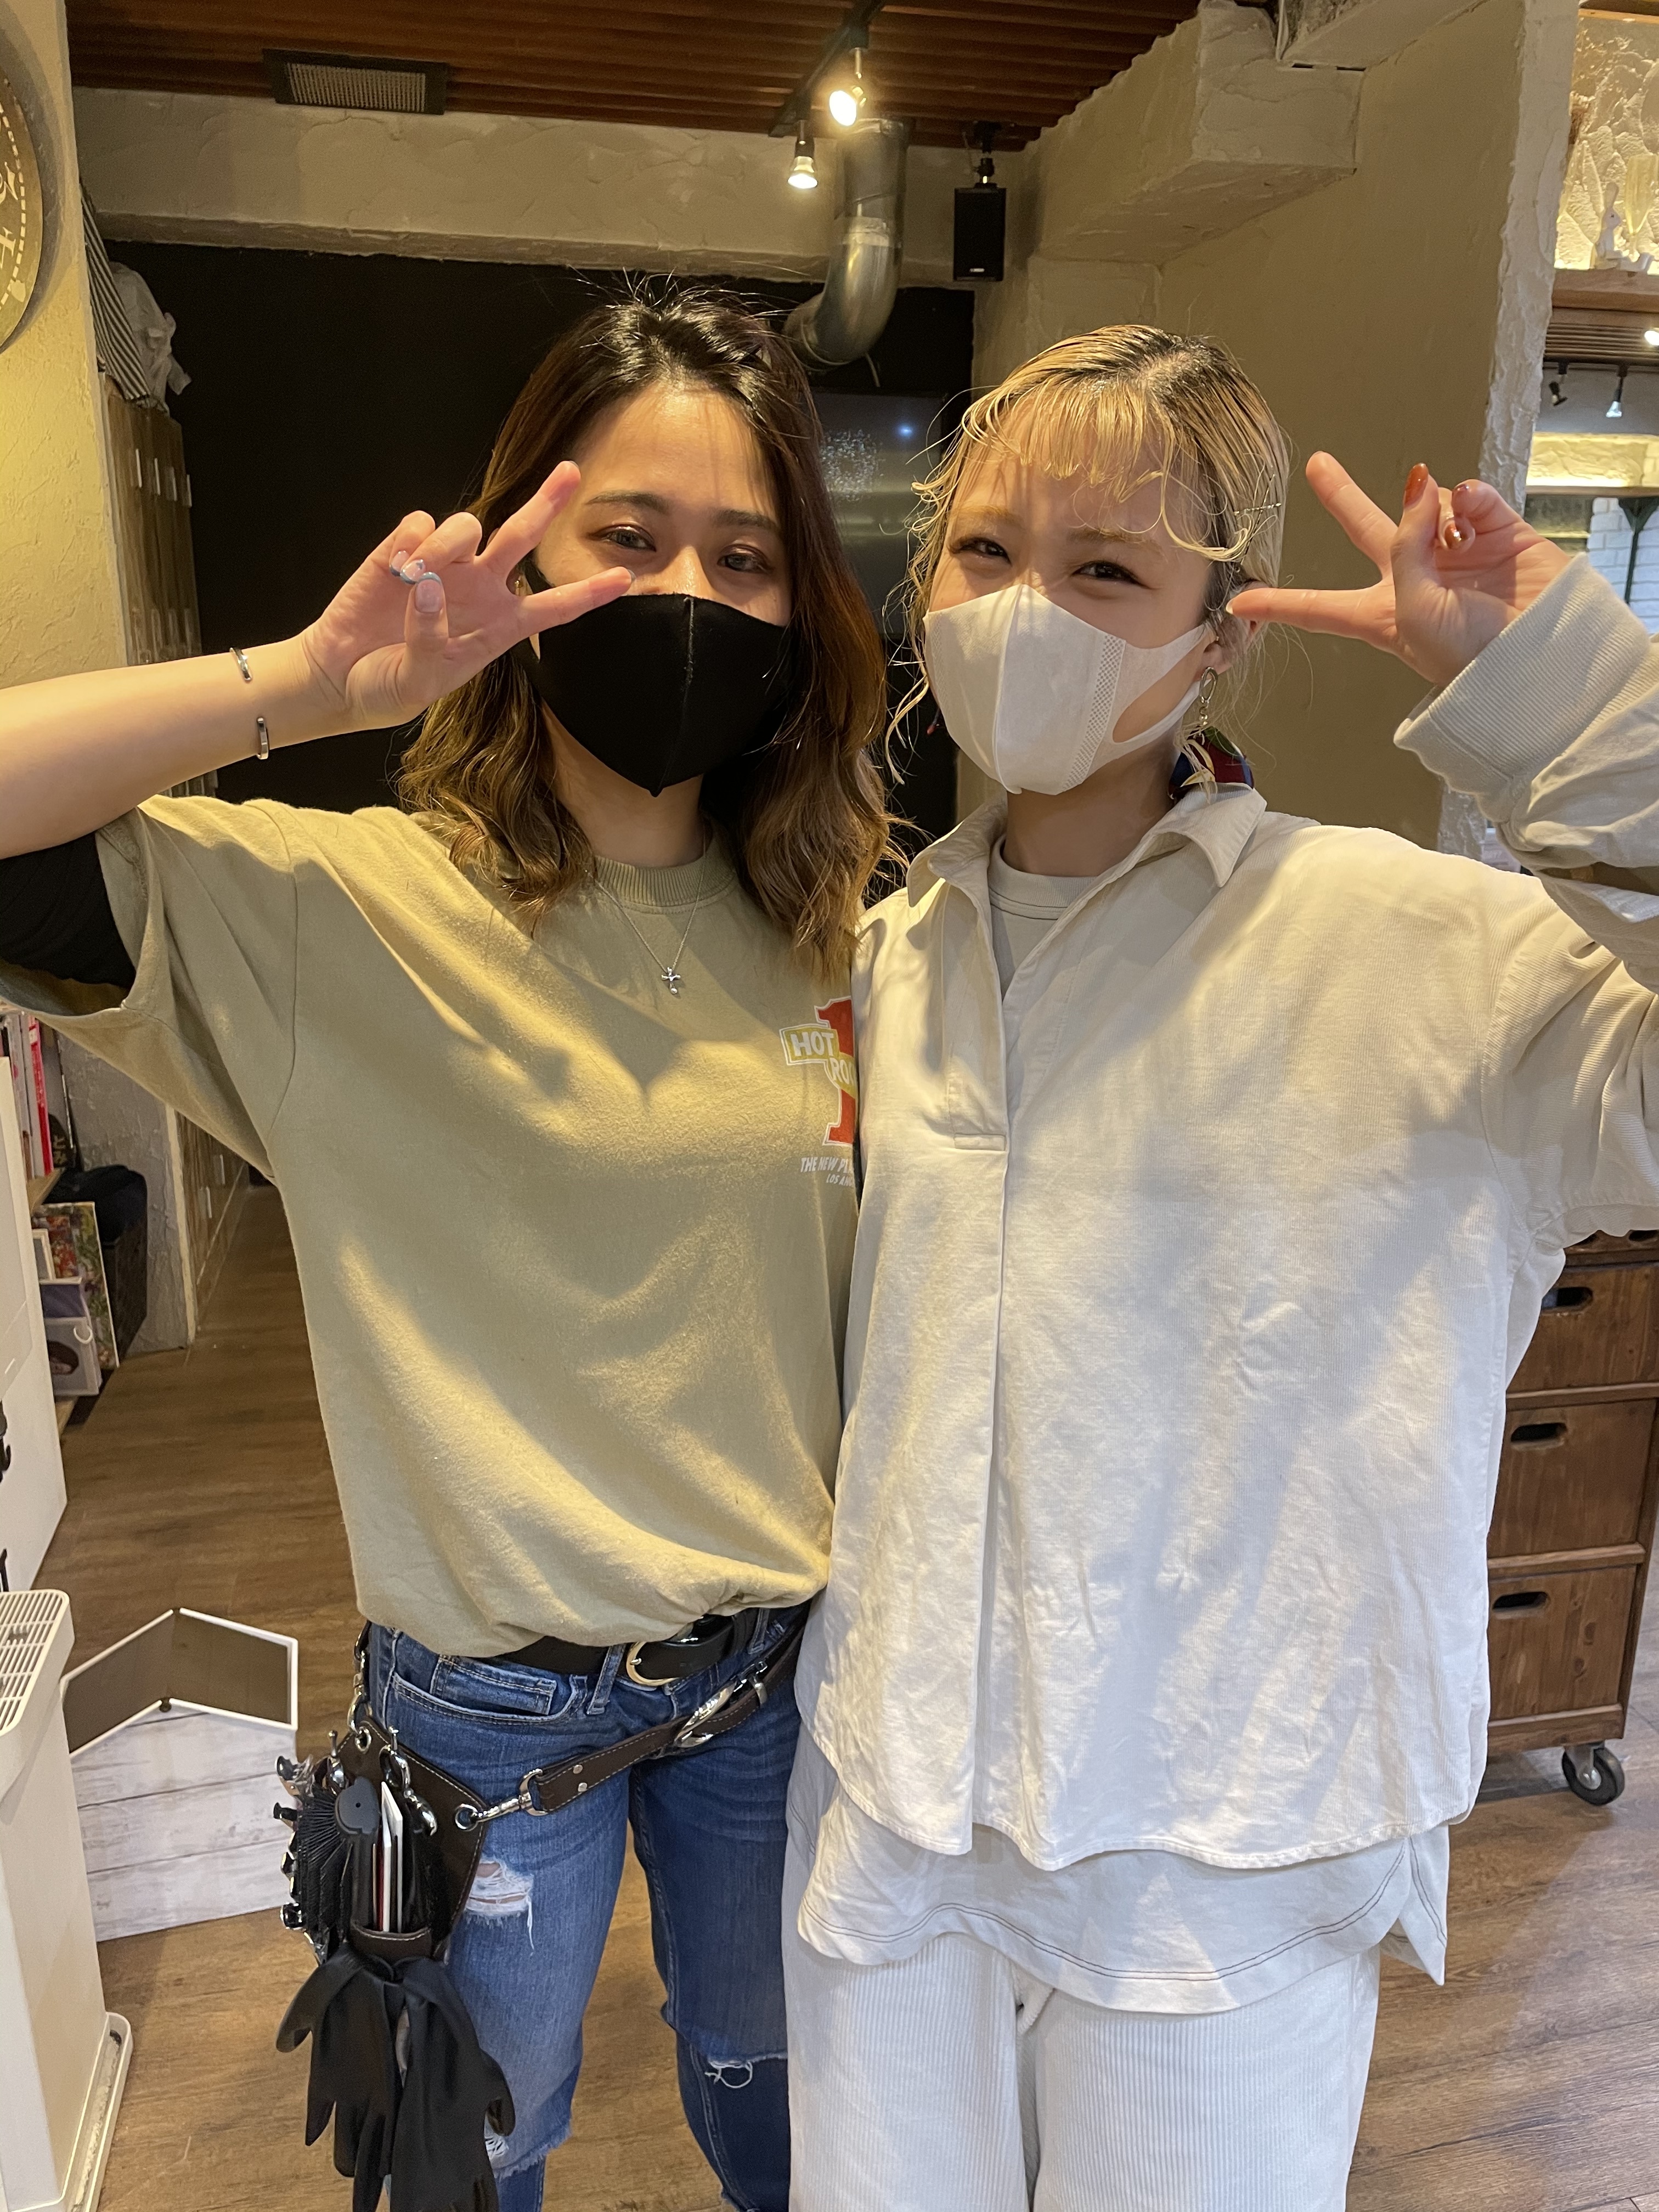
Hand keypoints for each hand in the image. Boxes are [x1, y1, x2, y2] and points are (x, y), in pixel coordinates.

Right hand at [297, 463, 630, 727]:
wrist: (338, 677)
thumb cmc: (388, 686)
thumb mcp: (418, 681)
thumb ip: (430, 638)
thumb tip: (428, 585)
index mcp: (498, 628)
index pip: (553, 609)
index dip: (588, 594)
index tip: (625, 580)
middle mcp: (479, 589)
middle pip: (521, 538)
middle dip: (547, 503)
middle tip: (571, 471)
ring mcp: (443, 565)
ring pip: (468, 525)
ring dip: (447, 544)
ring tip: (414, 575)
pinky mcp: (402, 548)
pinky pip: (421, 522)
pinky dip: (411, 539)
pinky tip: (394, 567)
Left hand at [1228, 453, 1570, 687]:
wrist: (1537, 657)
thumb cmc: (1465, 654)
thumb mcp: (1410, 607)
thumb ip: (1403, 542)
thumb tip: (1418, 481)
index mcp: (1380, 614)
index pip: (1317, 606)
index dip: (1279, 603)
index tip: (1239, 604)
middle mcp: (1412, 579)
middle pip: (1366, 529)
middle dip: (1342, 496)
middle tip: (1318, 465)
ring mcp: (1454, 553)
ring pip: (1425, 505)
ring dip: (1430, 510)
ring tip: (1453, 540)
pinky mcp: (1496, 532)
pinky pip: (1469, 498)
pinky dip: (1468, 500)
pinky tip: (1474, 514)